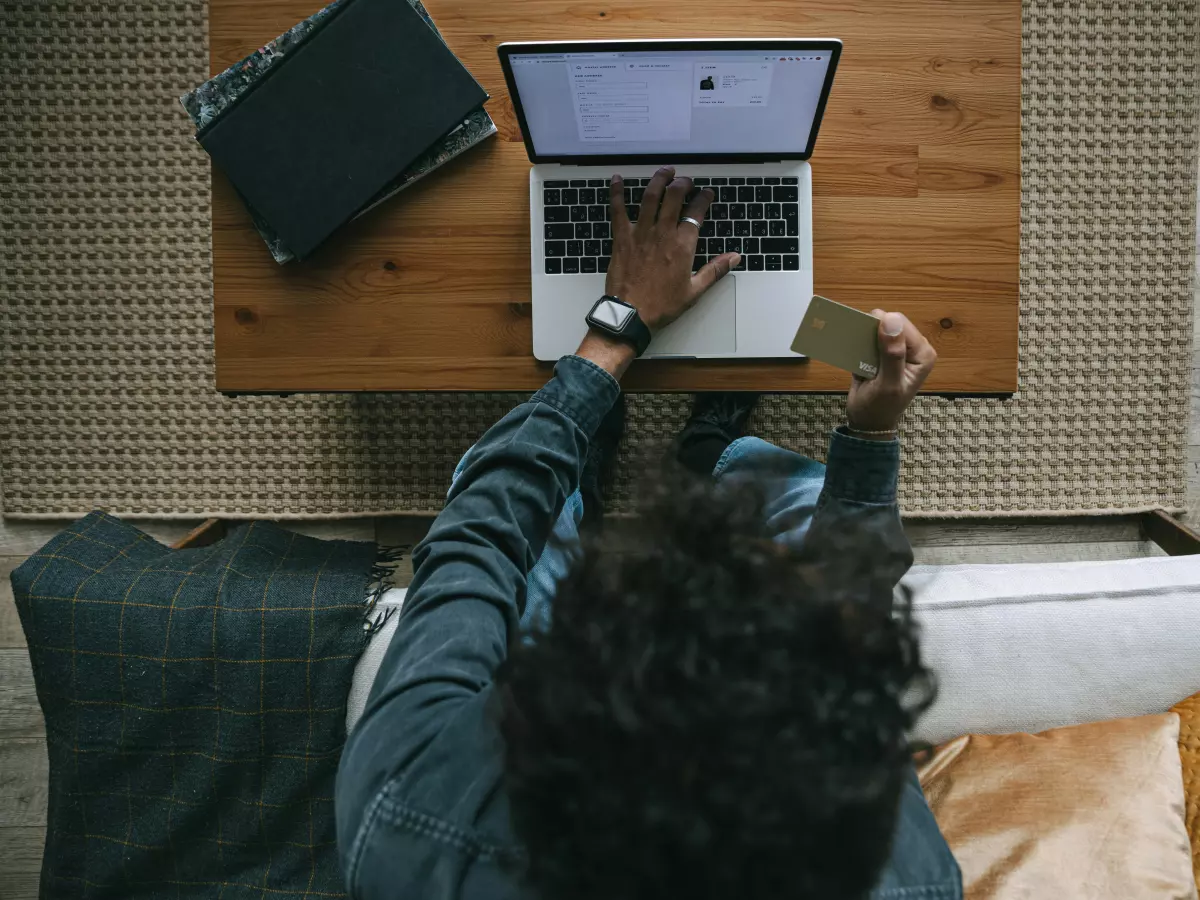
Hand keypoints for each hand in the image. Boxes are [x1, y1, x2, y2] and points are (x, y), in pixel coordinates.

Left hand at [604, 165, 740, 332]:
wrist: (631, 314)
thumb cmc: (661, 305)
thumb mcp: (694, 290)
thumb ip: (715, 270)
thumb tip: (734, 257)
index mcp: (682, 245)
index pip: (696, 212)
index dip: (703, 198)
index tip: (706, 194)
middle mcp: (662, 233)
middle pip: (674, 196)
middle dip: (682, 183)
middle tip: (686, 180)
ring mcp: (641, 233)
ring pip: (650, 197)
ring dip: (658, 179)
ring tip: (665, 171)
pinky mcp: (622, 238)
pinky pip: (618, 210)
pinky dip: (616, 193)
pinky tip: (616, 179)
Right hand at [845, 310, 936, 433]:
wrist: (868, 423)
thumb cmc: (880, 408)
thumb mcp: (888, 384)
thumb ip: (892, 354)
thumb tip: (891, 320)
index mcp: (922, 353)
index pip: (900, 324)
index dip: (881, 329)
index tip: (865, 343)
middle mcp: (913, 348)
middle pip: (889, 322)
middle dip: (872, 332)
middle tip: (861, 352)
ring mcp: (897, 349)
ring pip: (877, 327)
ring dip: (864, 336)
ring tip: (857, 353)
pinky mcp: (882, 352)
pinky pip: (869, 337)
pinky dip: (859, 342)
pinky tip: (854, 353)